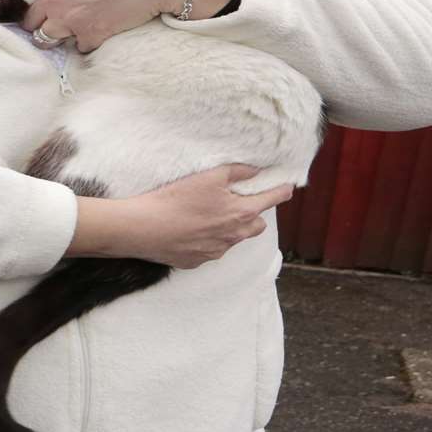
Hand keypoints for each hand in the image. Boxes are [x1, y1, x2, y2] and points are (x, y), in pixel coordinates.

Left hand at [23, 0, 234, 51]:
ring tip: (76, 28)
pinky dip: (89, 41)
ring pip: (46, 39)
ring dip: (59, 36)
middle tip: (61, 20)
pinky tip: (103, 29)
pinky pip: (79, 47)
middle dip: (44, 21)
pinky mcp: (88, 37)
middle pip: (32, 21)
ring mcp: (69, 21)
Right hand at [91, 164, 292, 268]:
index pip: (272, 200)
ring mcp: (214, 252)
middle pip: (256, 226)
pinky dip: (205, 241)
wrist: (143, 228)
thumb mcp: (208, 177)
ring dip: (228, 229)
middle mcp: (233, 237)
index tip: (287, 187)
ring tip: (208, 217)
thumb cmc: (176, 200)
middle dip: (254, 215)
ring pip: (232, 240)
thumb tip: (254, 170)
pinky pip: (208, 250)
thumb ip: (236, 171)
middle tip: (239, 203)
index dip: (282, 191)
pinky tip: (188, 231)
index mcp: (241, 214)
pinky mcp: (195, 261)